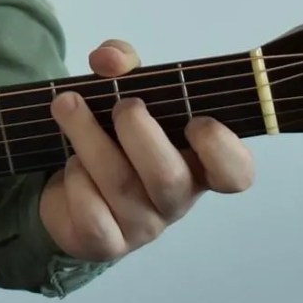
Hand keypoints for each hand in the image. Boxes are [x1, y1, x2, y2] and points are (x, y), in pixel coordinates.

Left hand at [39, 39, 254, 262]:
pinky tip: (69, 164)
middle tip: (121, 105)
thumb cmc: (110, 135)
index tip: (195, 121)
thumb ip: (121, 62)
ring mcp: (141, 226)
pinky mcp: (104, 242)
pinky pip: (92, 214)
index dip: (222, 149)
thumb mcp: (119, 89)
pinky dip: (75, 180)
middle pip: (169, 177)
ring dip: (87, 136)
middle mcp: (174, 199)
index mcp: (193, 163)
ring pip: (120, 185)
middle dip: (138, 131)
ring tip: (66, 105)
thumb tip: (109, 60)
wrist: (67, 187)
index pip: (235, 173)